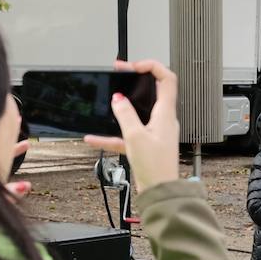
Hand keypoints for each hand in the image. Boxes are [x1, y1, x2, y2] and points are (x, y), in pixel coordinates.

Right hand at [83, 59, 179, 192]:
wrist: (160, 193)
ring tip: (107, 98)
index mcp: (166, 113)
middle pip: (152, 91)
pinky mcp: (147, 145)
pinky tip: (94, 138)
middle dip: (135, 80)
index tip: (132, 66)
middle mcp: (163, 120)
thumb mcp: (135, 137)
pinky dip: (112, 134)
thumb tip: (118, 99)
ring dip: (122, 106)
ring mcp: (155, 132)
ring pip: (138, 112)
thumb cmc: (156, 168)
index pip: (166, 79)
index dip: (151, 66)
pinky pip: (127, 134)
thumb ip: (125, 115)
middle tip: (120, 73)